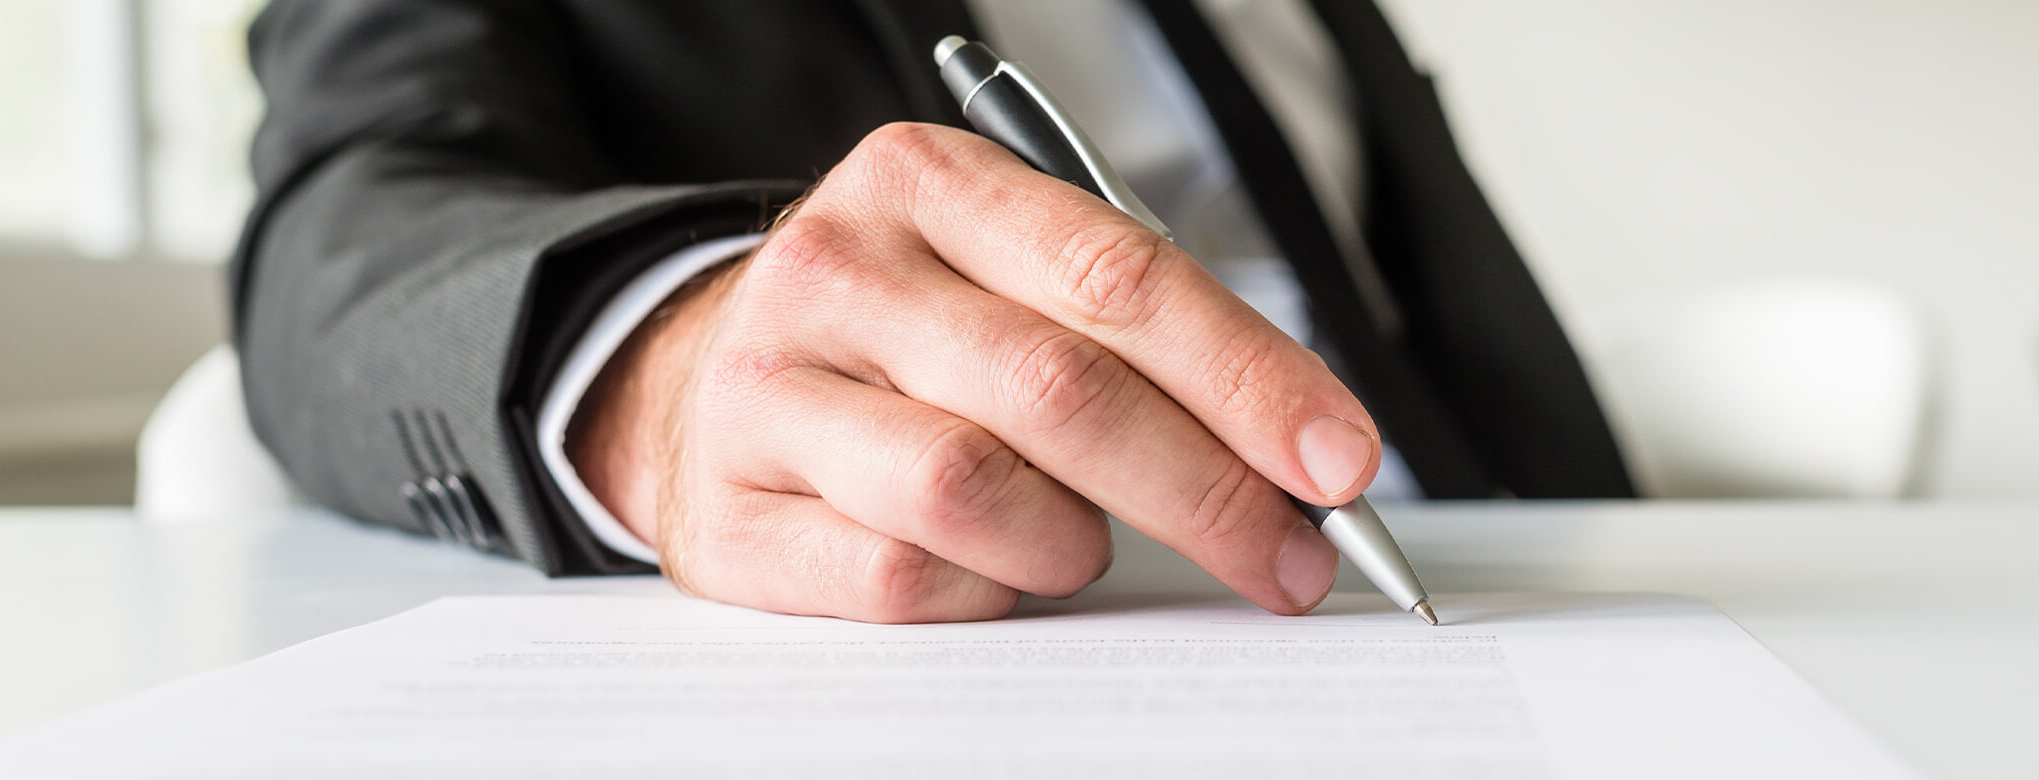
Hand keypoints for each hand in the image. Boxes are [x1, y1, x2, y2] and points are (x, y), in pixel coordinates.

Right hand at [573, 123, 1382, 622]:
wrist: (701, 389)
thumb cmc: (903, 337)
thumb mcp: (1004, 276)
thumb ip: (1135, 334)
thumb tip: (1302, 454)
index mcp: (923, 181)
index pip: (1120, 278)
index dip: (1249, 378)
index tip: (1337, 460)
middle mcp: (837, 271)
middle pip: (1063, 392)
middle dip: (1206, 491)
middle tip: (1288, 558)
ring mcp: (769, 392)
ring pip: (977, 491)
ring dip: (1073, 544)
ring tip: (1082, 544)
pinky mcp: (734, 516)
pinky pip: (904, 580)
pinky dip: (982, 592)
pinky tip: (989, 569)